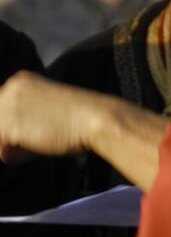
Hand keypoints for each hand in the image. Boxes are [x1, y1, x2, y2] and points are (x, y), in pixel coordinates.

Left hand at [0, 71, 167, 187]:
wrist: (95, 118)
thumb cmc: (78, 116)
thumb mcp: (45, 105)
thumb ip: (24, 112)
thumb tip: (7, 136)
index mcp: (19, 80)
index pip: (1, 110)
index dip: (18, 125)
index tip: (40, 126)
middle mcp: (9, 89)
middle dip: (15, 135)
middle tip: (44, 131)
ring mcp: (7, 108)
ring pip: (1, 139)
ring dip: (20, 146)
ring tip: (43, 137)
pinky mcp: (9, 128)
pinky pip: (4, 153)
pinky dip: (22, 156)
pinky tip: (42, 144)